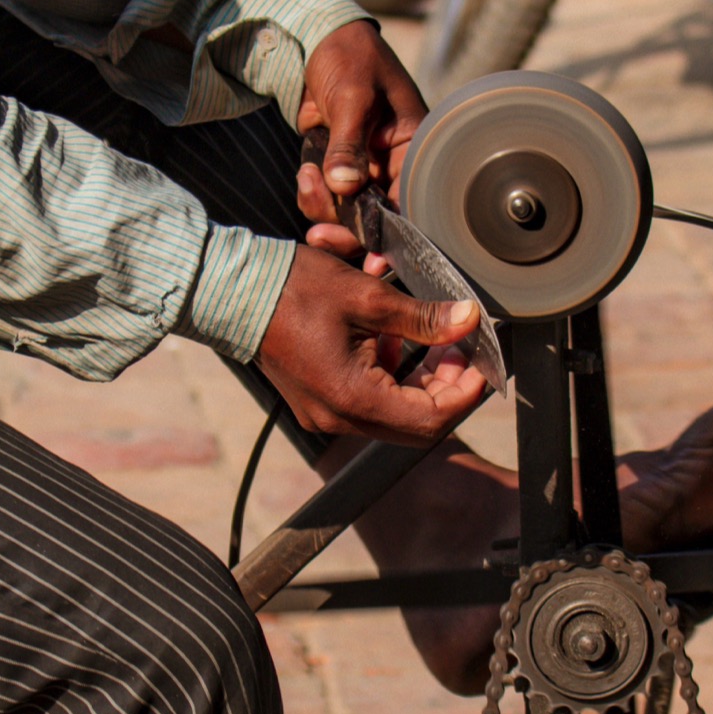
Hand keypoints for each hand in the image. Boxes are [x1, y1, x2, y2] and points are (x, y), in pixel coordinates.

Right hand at [256, 239, 486, 442]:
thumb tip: (468, 320)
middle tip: (460, 349)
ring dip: (420, 382)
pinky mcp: (317, 402)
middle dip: (445, 387)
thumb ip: (422, 317)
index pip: (430, 419)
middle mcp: (338, 418)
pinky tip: (395, 342)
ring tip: (435, 342)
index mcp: (352, 399)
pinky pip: (367, 402)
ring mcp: (325, 414)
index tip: (480, 362)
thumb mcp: (367, 297)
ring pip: (393, 414)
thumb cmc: (292, 290)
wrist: (232, 291)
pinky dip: (390, 378)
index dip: (464, 393)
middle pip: (414, 423)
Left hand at [296, 20, 425, 226]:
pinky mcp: (337, 168)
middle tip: (320, 240)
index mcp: (414, 149)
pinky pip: (325, 199)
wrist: (320, 41)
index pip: (411, 203)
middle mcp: (393, 165)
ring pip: (347, 214)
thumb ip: (349, 144)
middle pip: (378, 219)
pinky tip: (306, 172)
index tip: (374, 264)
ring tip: (307, 178)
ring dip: (322, 208)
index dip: (393, 238)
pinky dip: (311, 195)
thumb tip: (345, 187)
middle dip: (347, 231)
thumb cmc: (351, 58)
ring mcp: (364, 169)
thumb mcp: (353, 96)